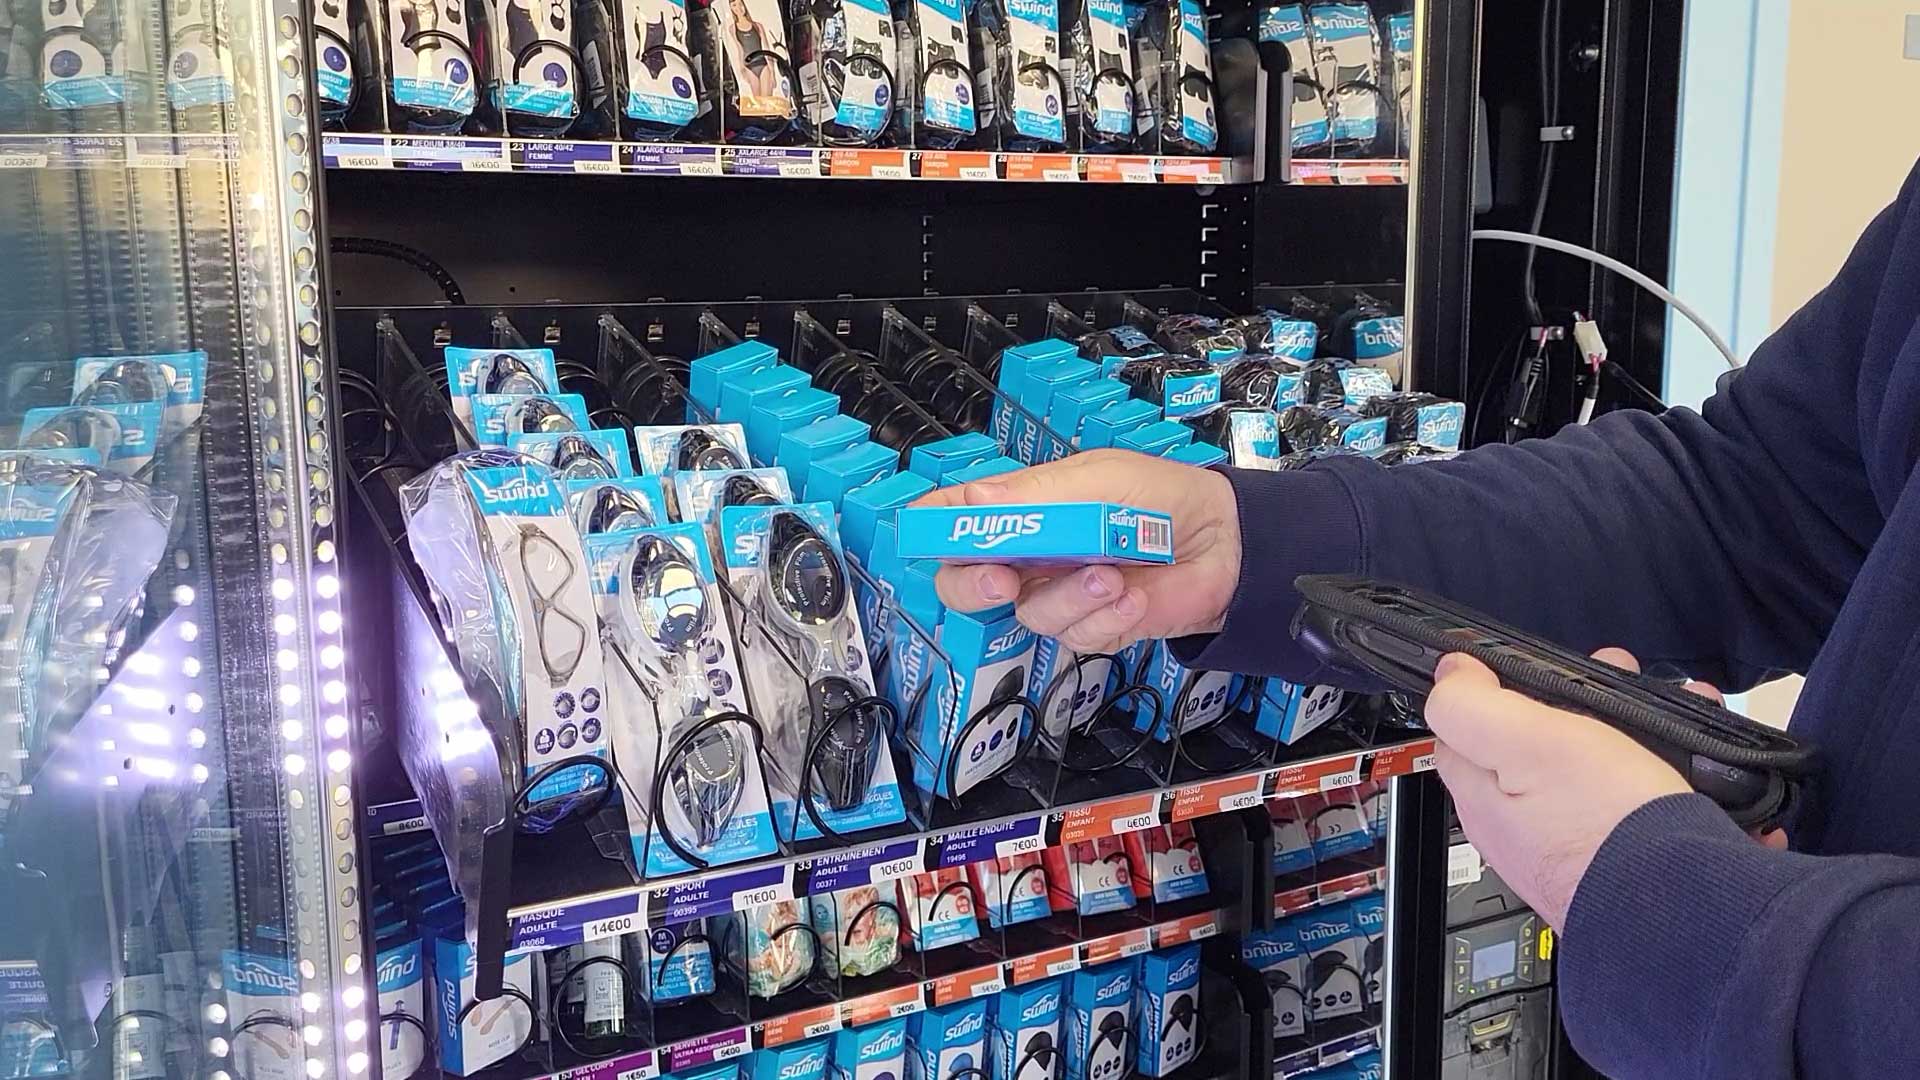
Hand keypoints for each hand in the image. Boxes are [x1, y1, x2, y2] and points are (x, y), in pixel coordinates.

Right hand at [919, 449, 1241, 653]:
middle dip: (973, 585)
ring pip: (1029, 614)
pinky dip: (1105, 617)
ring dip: (1069, 596)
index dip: (932, 530)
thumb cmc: (1158, 497)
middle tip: (1001, 579)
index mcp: (1020, 509)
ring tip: (1110, 574)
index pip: (953, 519)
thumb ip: (1035, 496)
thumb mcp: (1096, 479)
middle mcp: (1028, 557)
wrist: (1224, 544)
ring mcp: (1057, 596)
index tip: (933, 538)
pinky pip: (1076, 636)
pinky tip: (1131, 593)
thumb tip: (971, 501)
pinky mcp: (1091, 629)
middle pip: (963, 585)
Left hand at [1424, 648, 1694, 930]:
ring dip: (1630, 725)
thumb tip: (1448, 675)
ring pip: (1596, 761)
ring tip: (1667, 705)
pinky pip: (1639, 794)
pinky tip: (1697, 752)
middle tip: (1614, 679)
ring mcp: (1576, 840)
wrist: (1688, 908)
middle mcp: (1525, 825)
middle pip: (1538, 741)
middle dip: (1579, 701)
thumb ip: (1473, 707)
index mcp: (1485, 799)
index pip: (1465, 728)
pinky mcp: (1628, 852)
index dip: (1496, 688)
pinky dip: (1666, 762)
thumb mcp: (1525, 744)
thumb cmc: (1604, 832)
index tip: (1532, 667)